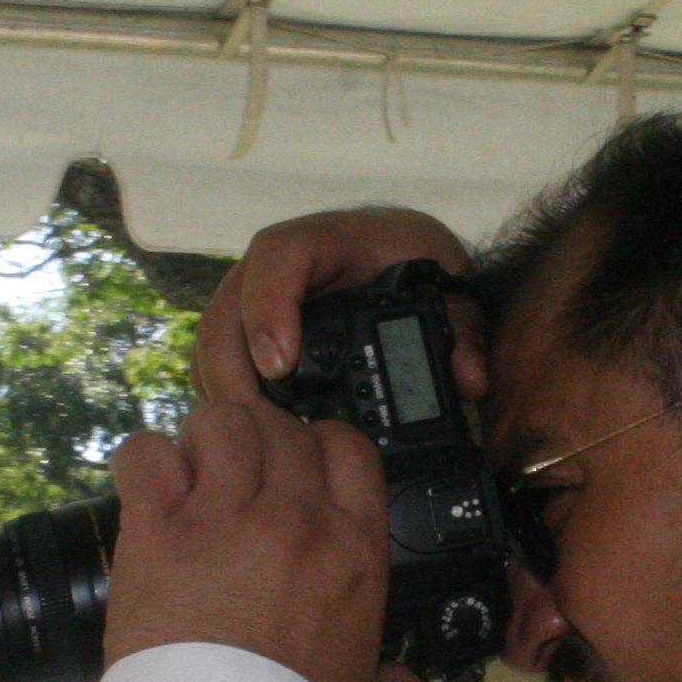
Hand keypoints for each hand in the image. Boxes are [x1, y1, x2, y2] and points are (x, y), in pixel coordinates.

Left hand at [103, 397, 403, 681]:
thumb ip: (390, 681)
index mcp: (352, 548)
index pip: (349, 445)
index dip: (320, 444)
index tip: (297, 469)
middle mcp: (294, 518)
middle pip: (280, 427)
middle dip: (258, 444)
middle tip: (236, 482)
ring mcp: (224, 515)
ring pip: (218, 421)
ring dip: (203, 442)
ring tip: (192, 480)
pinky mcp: (158, 526)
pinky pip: (147, 453)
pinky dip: (143, 462)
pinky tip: (148, 491)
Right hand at [193, 207, 481, 408]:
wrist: (399, 253)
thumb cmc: (415, 262)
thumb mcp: (450, 287)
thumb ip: (465, 331)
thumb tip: (468, 380)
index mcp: (325, 240)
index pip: (280, 257)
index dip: (270, 309)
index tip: (280, 366)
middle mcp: (276, 265)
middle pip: (227, 308)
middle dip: (234, 372)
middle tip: (261, 429)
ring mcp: (253, 296)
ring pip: (213, 340)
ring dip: (224, 391)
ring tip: (256, 442)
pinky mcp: (247, 328)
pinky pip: (218, 360)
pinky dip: (226, 397)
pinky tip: (252, 436)